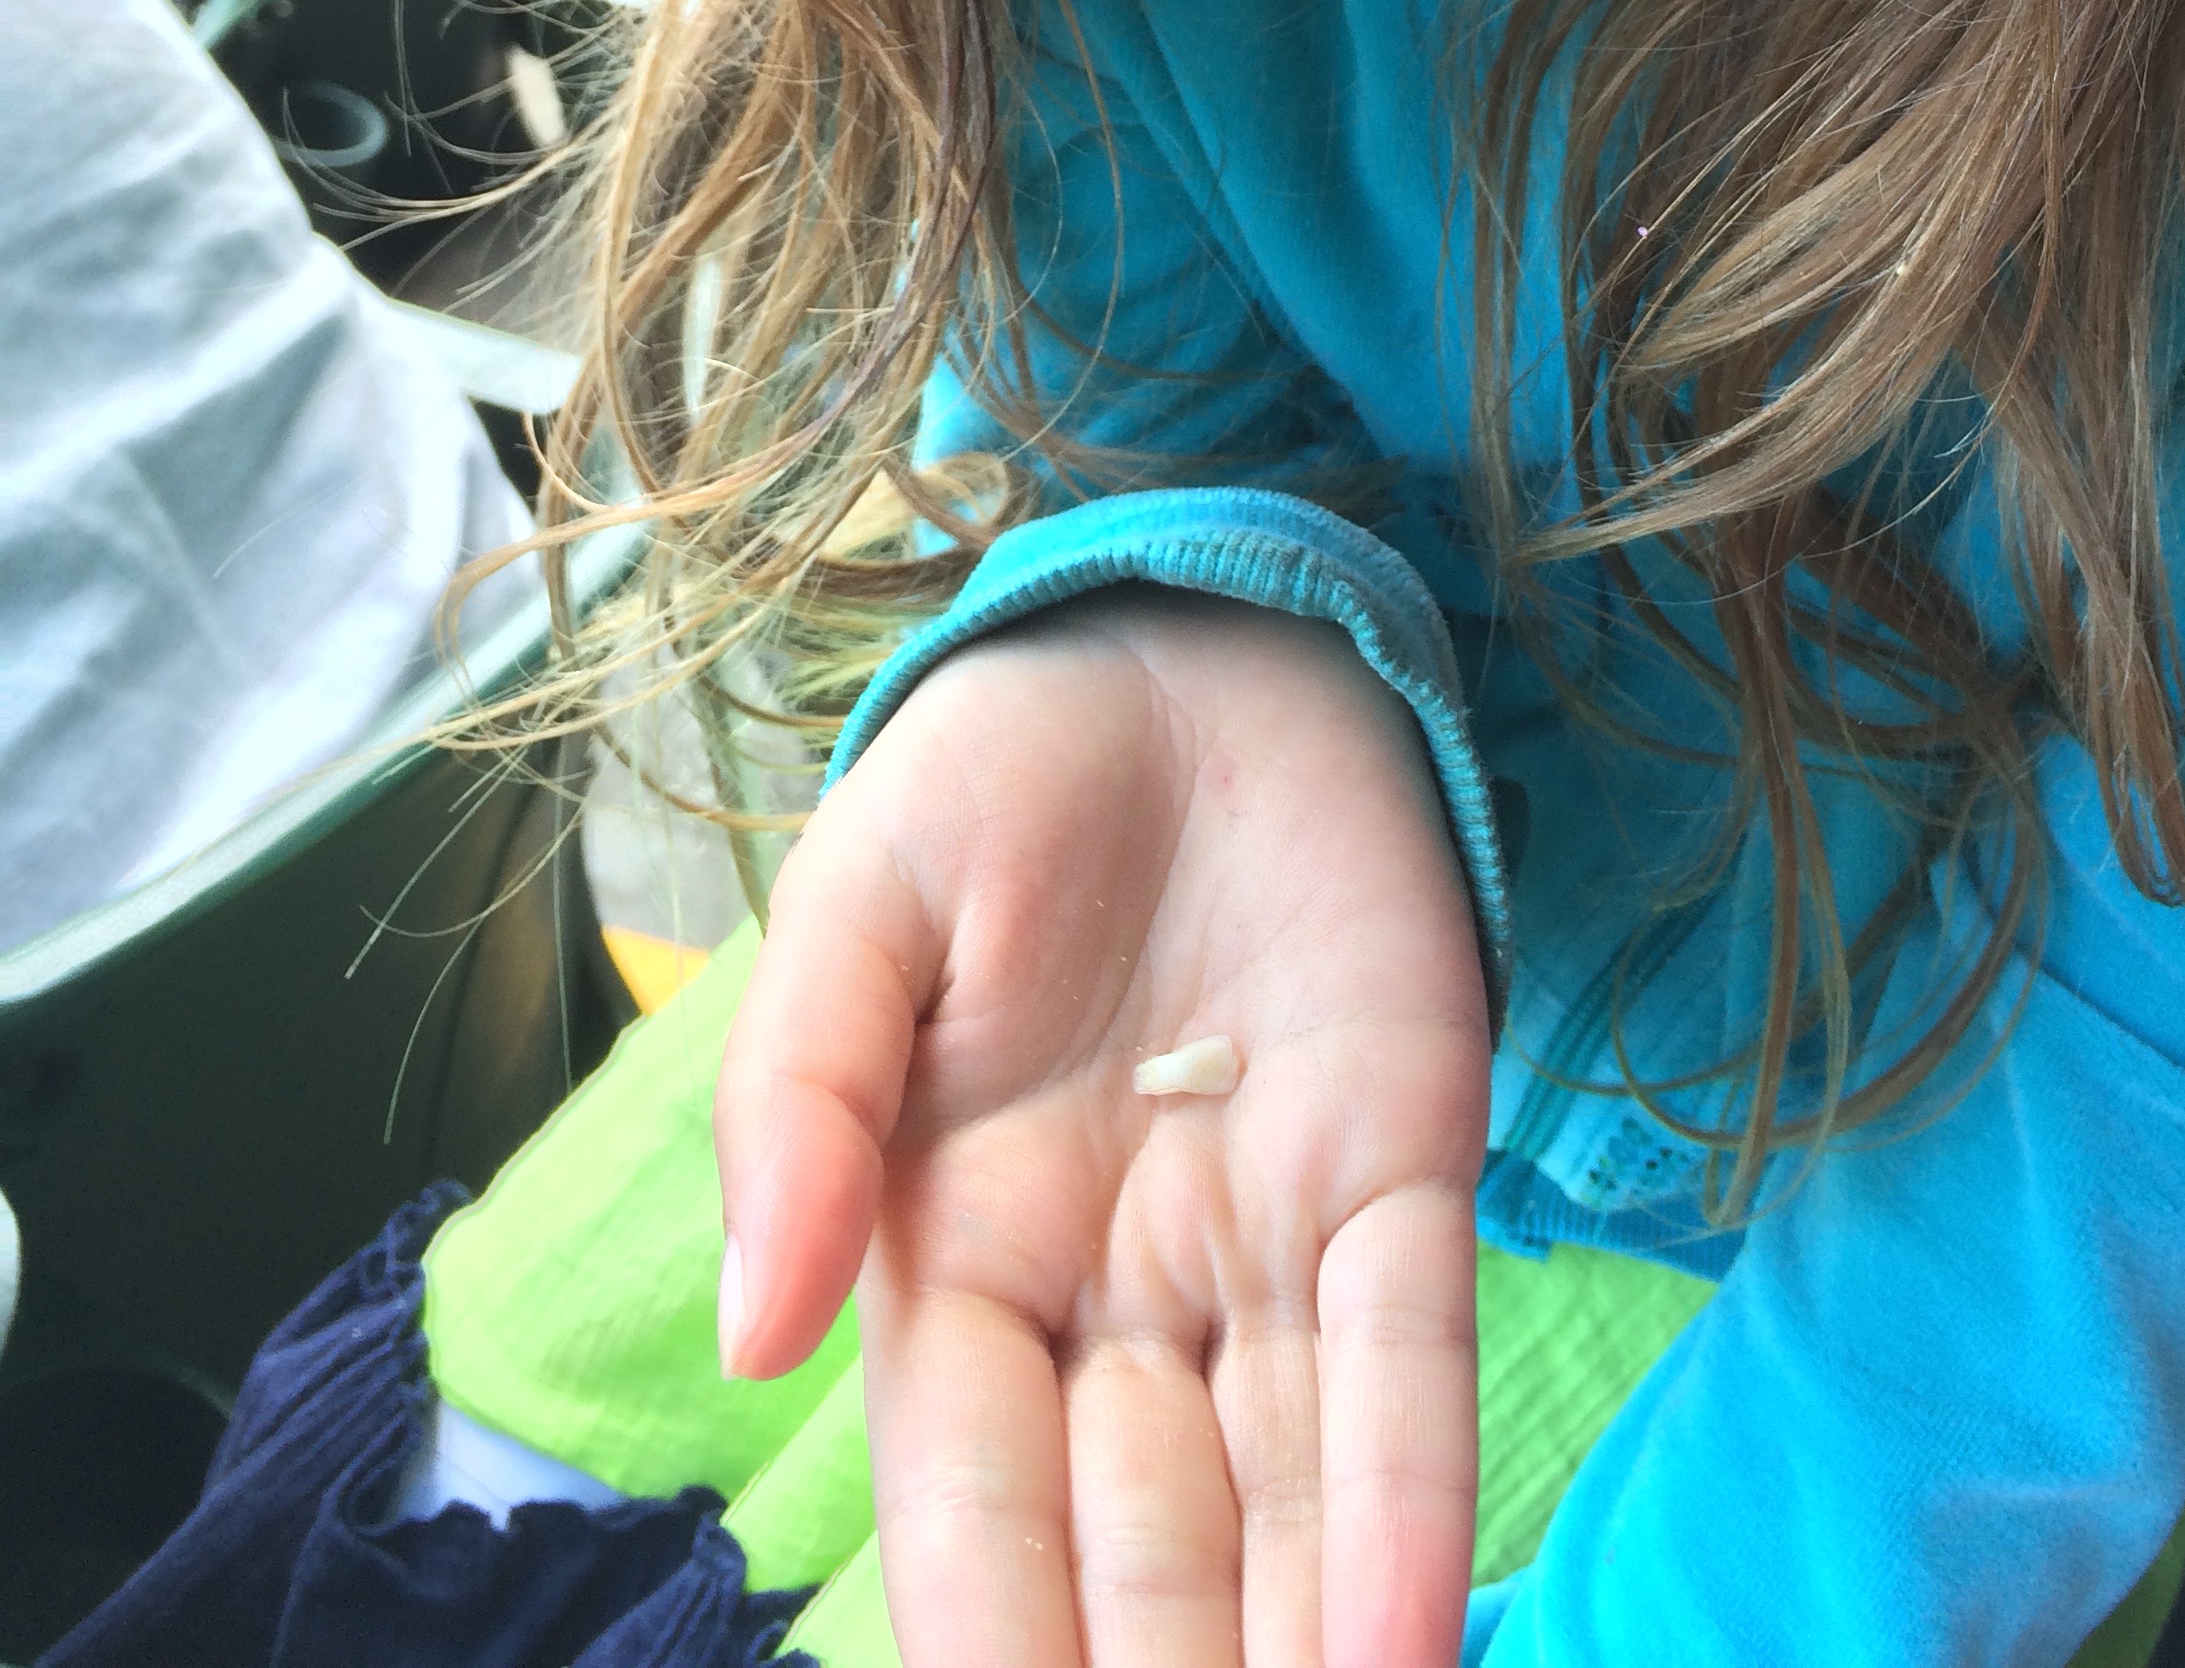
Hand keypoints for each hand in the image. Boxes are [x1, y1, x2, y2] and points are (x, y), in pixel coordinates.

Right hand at [716, 589, 1491, 1667]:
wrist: (1189, 640)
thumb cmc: (999, 777)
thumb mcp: (858, 903)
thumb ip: (798, 1100)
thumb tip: (750, 1337)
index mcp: (957, 1248)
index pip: (967, 1494)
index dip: (987, 1637)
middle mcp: (1118, 1288)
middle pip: (1135, 1540)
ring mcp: (1268, 1238)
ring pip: (1283, 1491)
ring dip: (1296, 1644)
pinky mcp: (1403, 1164)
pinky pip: (1405, 1356)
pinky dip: (1410, 1502)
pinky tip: (1408, 1647)